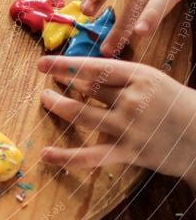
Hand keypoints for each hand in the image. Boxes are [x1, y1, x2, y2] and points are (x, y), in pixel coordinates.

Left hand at [38, 56, 195, 190]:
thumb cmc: (176, 106)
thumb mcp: (153, 81)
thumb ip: (120, 79)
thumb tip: (82, 77)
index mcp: (140, 76)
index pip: (94, 67)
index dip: (65, 65)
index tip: (42, 63)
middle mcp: (132, 100)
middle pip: (87, 89)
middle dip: (63, 84)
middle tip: (46, 84)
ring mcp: (129, 127)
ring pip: (83, 115)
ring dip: (59, 106)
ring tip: (46, 99)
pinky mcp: (128, 152)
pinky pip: (91, 155)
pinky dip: (66, 156)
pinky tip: (47, 155)